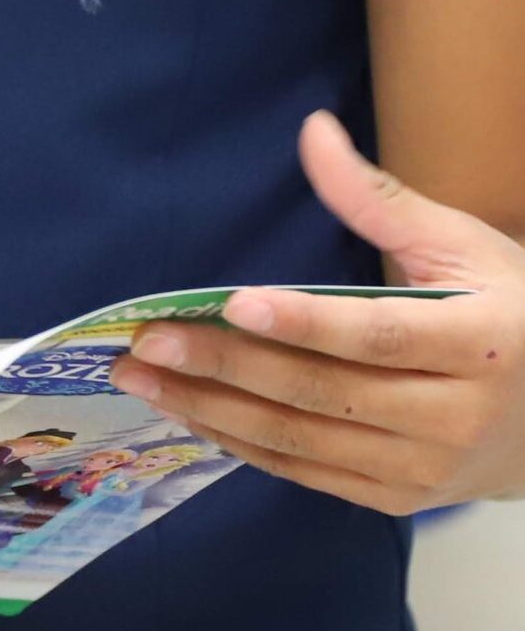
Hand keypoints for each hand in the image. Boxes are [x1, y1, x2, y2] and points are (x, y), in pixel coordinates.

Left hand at [110, 111, 524, 514]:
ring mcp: (425, 469)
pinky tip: (190, 414)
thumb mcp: (463, 246)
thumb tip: (313, 131)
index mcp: (479, 345)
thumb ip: (379, 199)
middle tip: (146, 339)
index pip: (377, 335)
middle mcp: (453, 417)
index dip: (304, 323)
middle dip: (225, 364)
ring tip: (143, 377)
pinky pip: (309, 474)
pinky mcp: (399, 498)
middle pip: (325, 391)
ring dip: (214, 410)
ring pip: (305, 440)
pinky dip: (244, 445)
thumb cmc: (513, 312)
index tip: (232, 301)